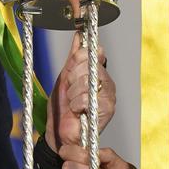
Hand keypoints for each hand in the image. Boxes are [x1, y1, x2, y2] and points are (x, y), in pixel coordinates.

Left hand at [47, 33, 115, 147]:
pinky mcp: (108, 108)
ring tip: (74, 104)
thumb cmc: (62, 107)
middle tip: (71, 93)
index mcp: (98, 71)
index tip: (70, 75)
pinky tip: (78, 112)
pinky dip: (76, 105)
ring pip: (87, 80)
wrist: (59, 132)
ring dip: (73, 94)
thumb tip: (79, 36)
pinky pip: (87, 97)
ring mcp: (109, 95)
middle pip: (88, 64)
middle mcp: (106, 81)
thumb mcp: (65, 77)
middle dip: (72, 79)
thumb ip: (73, 57)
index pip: (90, 52)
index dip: (75, 63)